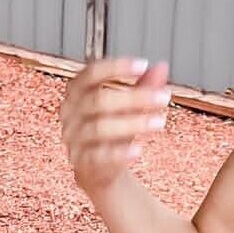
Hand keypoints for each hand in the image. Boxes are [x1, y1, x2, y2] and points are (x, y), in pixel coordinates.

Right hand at [59, 54, 171, 200]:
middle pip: (99, 100)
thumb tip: (162, 67)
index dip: (116, 67)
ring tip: (159, 122)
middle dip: (134, 98)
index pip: (91, 73)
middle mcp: (70, 112)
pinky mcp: (82, 162)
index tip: (142, 64)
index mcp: (77, 91)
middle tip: (163, 97)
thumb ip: (143, 86)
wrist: (99, 168)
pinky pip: (99, 156)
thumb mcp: (128, 106)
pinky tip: (138, 150)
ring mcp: (74, 138)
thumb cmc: (111, 130)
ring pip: (100, 128)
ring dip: (133, 124)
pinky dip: (120, 154)